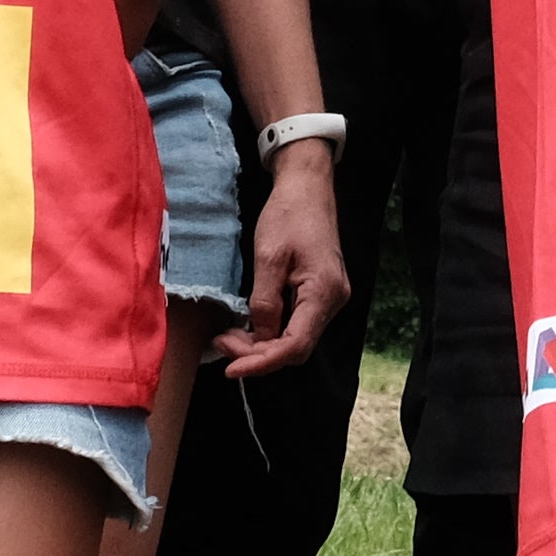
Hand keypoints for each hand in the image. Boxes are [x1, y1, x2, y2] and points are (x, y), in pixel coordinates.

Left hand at [224, 144, 354, 376]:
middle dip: (258, 355)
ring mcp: (329, 298)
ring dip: (262, 345)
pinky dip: (271, 332)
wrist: (307, 187)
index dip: (262, 363)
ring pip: (296, 338)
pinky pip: (296, 324)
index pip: (295, 345)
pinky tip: (248, 327)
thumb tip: (259, 337)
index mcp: (324, 292)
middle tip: (222, 345)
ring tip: (229, 337)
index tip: (231, 369)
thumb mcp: (268, 256)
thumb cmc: (289, 214)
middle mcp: (333, 301)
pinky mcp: (320, 293)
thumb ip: (264, 301)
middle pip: (296, 347)